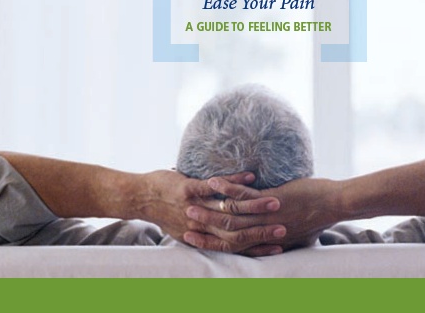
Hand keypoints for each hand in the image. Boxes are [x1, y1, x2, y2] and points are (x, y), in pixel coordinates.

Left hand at [137, 170, 284, 254]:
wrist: (139, 198)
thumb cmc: (163, 213)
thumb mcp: (185, 229)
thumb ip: (206, 232)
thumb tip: (224, 233)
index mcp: (203, 236)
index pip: (236, 245)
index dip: (258, 246)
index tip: (278, 244)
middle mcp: (201, 225)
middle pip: (238, 230)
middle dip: (263, 229)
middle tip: (285, 226)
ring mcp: (196, 207)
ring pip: (230, 209)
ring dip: (255, 204)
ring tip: (276, 202)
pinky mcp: (189, 189)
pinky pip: (215, 186)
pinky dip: (234, 182)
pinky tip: (251, 176)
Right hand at [184, 177, 339, 254]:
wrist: (336, 205)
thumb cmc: (320, 216)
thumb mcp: (297, 232)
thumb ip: (280, 233)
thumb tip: (273, 233)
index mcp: (266, 239)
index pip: (231, 246)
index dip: (210, 243)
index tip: (192, 239)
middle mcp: (263, 231)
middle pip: (226, 233)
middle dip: (202, 228)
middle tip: (183, 224)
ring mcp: (266, 216)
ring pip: (230, 215)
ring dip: (208, 210)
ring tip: (190, 204)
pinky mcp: (272, 199)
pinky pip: (244, 195)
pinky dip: (227, 188)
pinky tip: (214, 181)